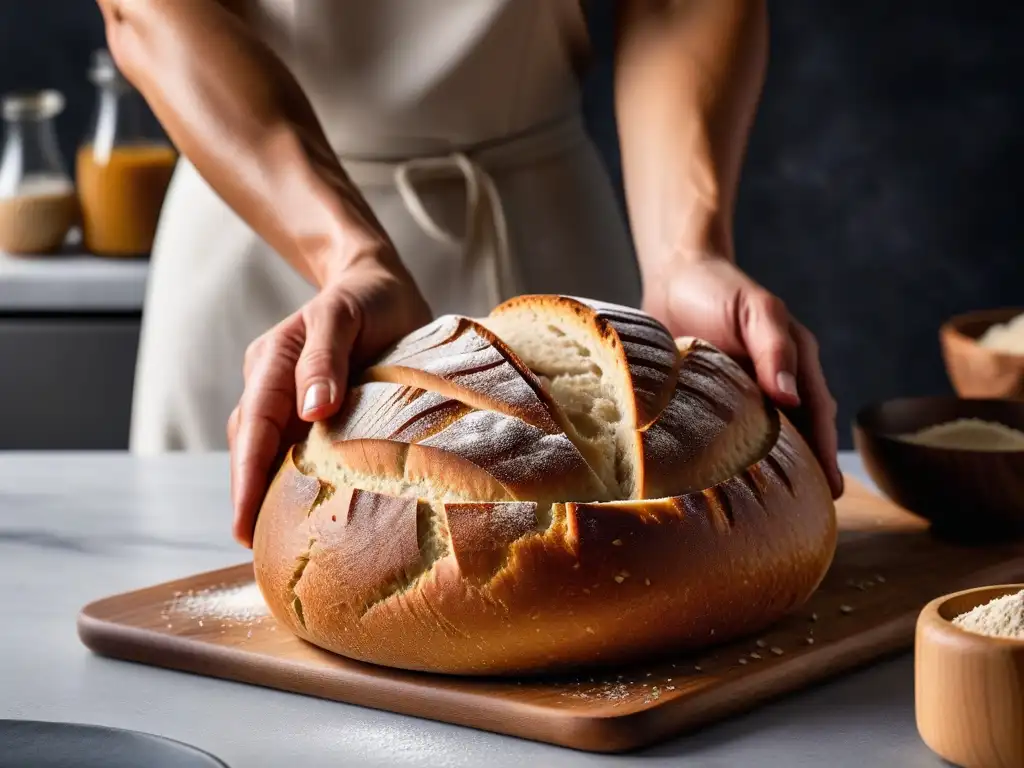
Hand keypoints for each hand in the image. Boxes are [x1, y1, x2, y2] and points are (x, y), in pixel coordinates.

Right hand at [227, 250, 431, 546]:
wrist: (380, 284)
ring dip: (271, 490)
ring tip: (280, 538)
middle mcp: (273, 383)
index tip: (244, 524)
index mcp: (273, 361)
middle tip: (258, 550)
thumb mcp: (345, 315)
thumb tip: (311, 411)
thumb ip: (326, 357)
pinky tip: (309, 505)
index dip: (247, 478)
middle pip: (253, 447)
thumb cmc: (368, 298)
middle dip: (250, 496)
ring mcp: (290, 397)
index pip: (254, 428)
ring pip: (272, 450)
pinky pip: (298, 446)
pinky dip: (298, 476)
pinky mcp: (312, 408)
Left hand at [642, 255, 843, 498]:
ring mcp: (738, 395)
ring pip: (757, 440)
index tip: (832, 491)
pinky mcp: (705, 401)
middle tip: (805, 514)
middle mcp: (770, 385)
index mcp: (794, 365)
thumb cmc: (720, 288)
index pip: (817, 415)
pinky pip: (719, 435)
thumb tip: (792, 397)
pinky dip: (722, 458)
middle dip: (801, 471)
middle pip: (793, 435)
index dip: (824, 452)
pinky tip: (715, 482)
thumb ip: (775, 349)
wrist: (674, 276)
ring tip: (764, 510)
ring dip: (762, 470)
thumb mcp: (756, 310)